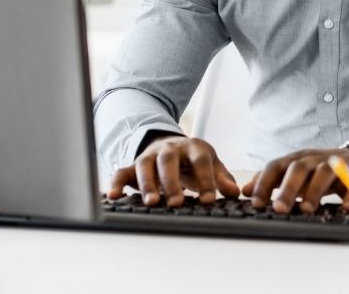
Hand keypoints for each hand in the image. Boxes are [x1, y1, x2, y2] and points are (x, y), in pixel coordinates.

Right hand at [106, 135, 240, 207]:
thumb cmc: (194, 160)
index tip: (209, 200)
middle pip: (168, 161)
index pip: (200, 161)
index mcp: (193, 147)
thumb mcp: (212, 164)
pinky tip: (113, 196)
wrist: (172, 145)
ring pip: (145, 165)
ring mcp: (149, 156)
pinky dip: (116, 183)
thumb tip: (234, 193)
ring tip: (151, 203)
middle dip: (172, 182)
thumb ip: (222, 178)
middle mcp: (169, 149)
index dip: (206, 179)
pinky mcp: (133, 166)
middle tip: (177, 203)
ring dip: (147, 184)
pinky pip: (122, 172)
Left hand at [241, 148, 348, 213]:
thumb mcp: (292, 172)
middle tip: (280, 209)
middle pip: (298, 169)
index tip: (256, 203)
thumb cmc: (318, 170)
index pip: (275, 167)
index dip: (264, 183)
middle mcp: (313, 158)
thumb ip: (271, 180)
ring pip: (324, 172)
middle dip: (288, 188)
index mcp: (295, 159)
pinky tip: (345, 208)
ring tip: (307, 209)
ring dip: (315, 191)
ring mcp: (334, 163)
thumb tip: (246, 191)